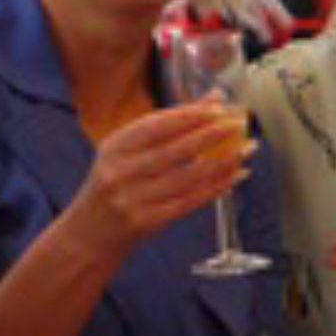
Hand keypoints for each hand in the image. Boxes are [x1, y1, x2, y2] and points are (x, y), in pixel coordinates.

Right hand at [67, 102, 251, 253]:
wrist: (89, 236)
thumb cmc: (114, 187)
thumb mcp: (126, 154)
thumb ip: (166, 128)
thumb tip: (212, 100)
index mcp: (114, 147)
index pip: (156, 126)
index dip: (190, 115)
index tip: (218, 106)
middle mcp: (120, 172)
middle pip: (174, 150)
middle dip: (211, 135)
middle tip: (239, 124)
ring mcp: (133, 199)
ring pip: (187, 177)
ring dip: (222, 162)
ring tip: (247, 149)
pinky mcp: (147, 221)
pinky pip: (190, 201)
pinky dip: (216, 187)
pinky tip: (236, 176)